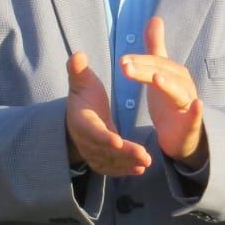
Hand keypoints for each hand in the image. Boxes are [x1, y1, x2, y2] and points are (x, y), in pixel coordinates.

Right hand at [66, 51, 150, 176]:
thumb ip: (79, 71)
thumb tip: (77, 54)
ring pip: (110, 161)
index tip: (118, 140)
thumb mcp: (82, 82)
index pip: (92, 131)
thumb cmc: (84, 97)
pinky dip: (124, 170)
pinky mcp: (99, 161)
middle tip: (144, 155)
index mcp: (81, 121)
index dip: (104, 137)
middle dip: (124, 154)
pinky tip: (140, 168)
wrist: (77, 118)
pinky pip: (111, 168)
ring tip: (147, 161)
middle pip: (105, 150)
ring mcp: (91, 153)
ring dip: (128, 163)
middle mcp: (85, 140)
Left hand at [121, 17, 205, 168]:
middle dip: (145, 70)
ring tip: (156, 78)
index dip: (140, 61)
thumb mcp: (160, 71)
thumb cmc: (169, 99)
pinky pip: (195, 115)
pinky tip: (198, 104)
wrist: (181, 134)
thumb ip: (157, 46)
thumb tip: (155, 18)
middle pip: (164, 74)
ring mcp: (189, 102)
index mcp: (174, 72)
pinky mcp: (192, 122)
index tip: (121, 61)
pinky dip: (197, 110)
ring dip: (167, 85)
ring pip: (177, 92)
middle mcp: (183, 84)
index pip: (155, 63)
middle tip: (125, 67)